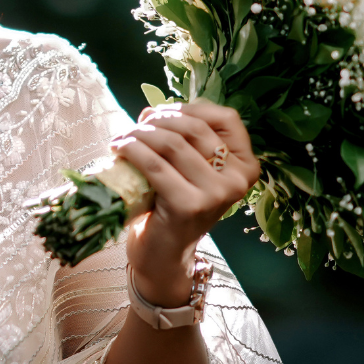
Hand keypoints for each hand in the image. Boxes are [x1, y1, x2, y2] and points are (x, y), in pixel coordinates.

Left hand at [112, 100, 259, 307]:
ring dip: (139, 134)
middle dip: (157, 120)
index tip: (160, 114)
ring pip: (172, 143)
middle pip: (194, 127)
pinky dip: (131, 150)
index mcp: (246, 165)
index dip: (190, 108)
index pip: (226, 118)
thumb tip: (153, 110)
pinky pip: (154, 165)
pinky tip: (118, 149)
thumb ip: (183, 138)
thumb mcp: (188, 169)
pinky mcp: (189, 205)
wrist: (163, 255)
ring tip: (121, 139)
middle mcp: (238, 179)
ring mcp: (216, 194)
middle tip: (133, 128)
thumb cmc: (172, 206)